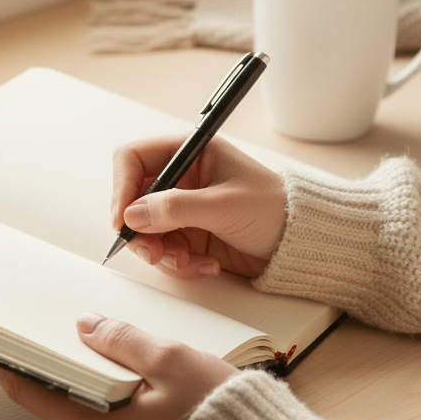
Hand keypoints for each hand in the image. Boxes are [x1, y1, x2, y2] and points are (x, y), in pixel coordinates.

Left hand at [0, 313, 236, 419]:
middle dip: (67, 369)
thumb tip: (88, 327)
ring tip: (120, 356)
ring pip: (95, 418)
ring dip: (101, 389)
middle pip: (66, 404)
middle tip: (71, 335)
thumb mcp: (169, 361)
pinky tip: (146, 388)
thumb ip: (122, 340)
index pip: (30, 393)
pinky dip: (121, 409)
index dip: (6, 364)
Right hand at [111, 135, 285, 278]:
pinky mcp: (189, 236)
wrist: (299, 243)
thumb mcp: (225, 205)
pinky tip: (205, 266)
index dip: (122, 186)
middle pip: (132, 201)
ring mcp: (182, 210)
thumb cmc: (275, 209)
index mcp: (190, 153)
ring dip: (161, 253)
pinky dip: (179, 264)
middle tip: (155, 252)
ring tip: (188, 263)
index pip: (133, 159)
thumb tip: (133, 214)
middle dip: (141, 231)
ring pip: (145, 232)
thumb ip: (176, 208)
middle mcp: (181, 179)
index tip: (122, 218)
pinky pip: (165, 252)